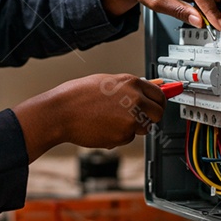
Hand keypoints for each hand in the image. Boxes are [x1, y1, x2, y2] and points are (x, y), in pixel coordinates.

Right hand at [13, 74, 164, 161]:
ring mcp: (131, 119)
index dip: (158, 102)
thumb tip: (145, 90)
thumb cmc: (77, 96)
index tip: (158, 106)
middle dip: (151, 117)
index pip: (159, 94)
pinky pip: (128, 138)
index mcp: (131, 83)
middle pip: (158, 113)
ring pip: (143, 128)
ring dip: (133, 127)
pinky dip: (118, 136)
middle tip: (138, 117)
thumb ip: (128, 87)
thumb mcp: (106, 82)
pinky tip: (103, 127)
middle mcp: (135, 99)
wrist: (61, 112)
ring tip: (110, 119)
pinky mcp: (123, 135)